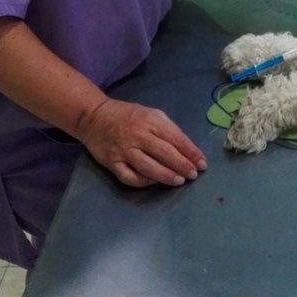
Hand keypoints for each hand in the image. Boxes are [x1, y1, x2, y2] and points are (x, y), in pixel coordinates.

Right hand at [77, 97, 207, 187]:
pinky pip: (129, 177)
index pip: (176, 139)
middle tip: (193, 175)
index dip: (191, 153)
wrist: (94, 117)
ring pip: (148, 167)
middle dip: (182, 166)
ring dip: (166, 176)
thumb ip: (168, 130)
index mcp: (151, 121)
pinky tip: (154, 182)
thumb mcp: (151, 114)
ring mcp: (124, 150)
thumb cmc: (129, 116)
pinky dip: (143, 182)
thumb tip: (188, 149)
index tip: (202, 164)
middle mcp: (138, 135)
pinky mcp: (112, 162)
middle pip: (165, 153)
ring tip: (179, 181)